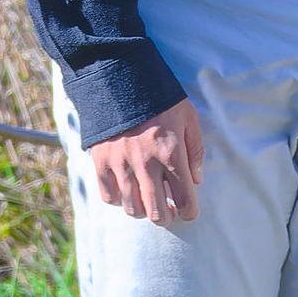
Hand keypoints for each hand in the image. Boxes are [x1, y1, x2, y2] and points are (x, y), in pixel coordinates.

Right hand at [87, 97, 204, 225]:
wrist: (120, 79)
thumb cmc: (160, 99)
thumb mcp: (188, 117)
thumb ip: (195, 150)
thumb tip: (196, 181)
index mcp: (171, 154)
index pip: (185, 198)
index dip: (190, 212)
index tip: (189, 211)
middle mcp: (146, 165)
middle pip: (157, 212)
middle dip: (167, 217)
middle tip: (169, 212)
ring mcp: (121, 165)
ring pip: (133, 209)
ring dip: (143, 210)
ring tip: (148, 201)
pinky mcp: (101, 162)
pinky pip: (109, 197)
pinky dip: (119, 200)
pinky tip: (127, 190)